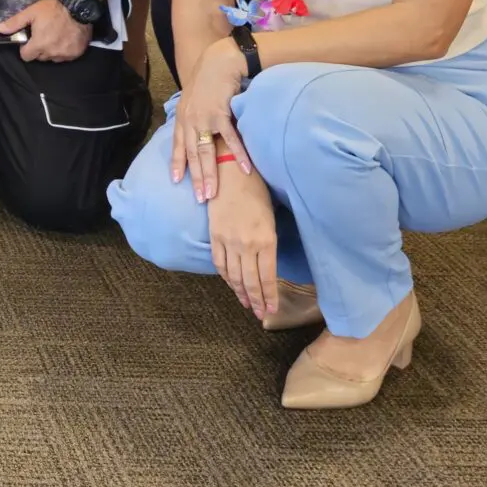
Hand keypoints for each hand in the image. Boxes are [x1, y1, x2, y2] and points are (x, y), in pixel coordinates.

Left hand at [0, 0, 90, 62]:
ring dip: (52, 50)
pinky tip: (66, 38)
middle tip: (43, 35)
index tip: (30, 40)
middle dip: (39, 49)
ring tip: (55, 36)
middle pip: (40, 57)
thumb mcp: (31, 13)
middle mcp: (52, 53)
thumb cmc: (53, 9)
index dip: (26, 48)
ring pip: (53, 58)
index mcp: (39, 45)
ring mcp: (65, 54)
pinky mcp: (77, 53)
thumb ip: (15, 23)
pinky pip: (66, 56)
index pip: (26, 56)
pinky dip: (65, 50)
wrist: (79, 7)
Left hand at [169, 38, 254, 202]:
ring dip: (210, 175)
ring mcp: (204, 118)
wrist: (220, 61)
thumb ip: (194, 115)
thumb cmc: (209, 78)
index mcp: (183, 117)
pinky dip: (238, 155)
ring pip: (206, 152)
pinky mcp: (221, 115)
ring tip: (214, 194)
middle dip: (196, 178)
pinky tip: (245, 170)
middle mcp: (190, 120)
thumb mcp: (194, 98)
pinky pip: (230, 140)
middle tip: (201, 199)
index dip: (177, 164)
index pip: (178, 145)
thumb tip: (198, 130)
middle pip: (192, 155)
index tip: (176, 181)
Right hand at [208, 164, 279, 319]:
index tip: (271, 310)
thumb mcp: (271, 218)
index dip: (269, 297)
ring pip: (234, 276)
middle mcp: (247, 244)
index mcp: (266, 240)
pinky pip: (219, 263)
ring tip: (247, 304)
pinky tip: (231, 284)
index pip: (268, 277)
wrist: (230, 171)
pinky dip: (226, 277)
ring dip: (241, 293)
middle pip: (251, 281)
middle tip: (260, 314)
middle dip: (256, 300)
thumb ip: (269, 243)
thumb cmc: (257, 190)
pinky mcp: (214, 235)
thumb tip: (268, 264)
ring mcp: (228, 241)